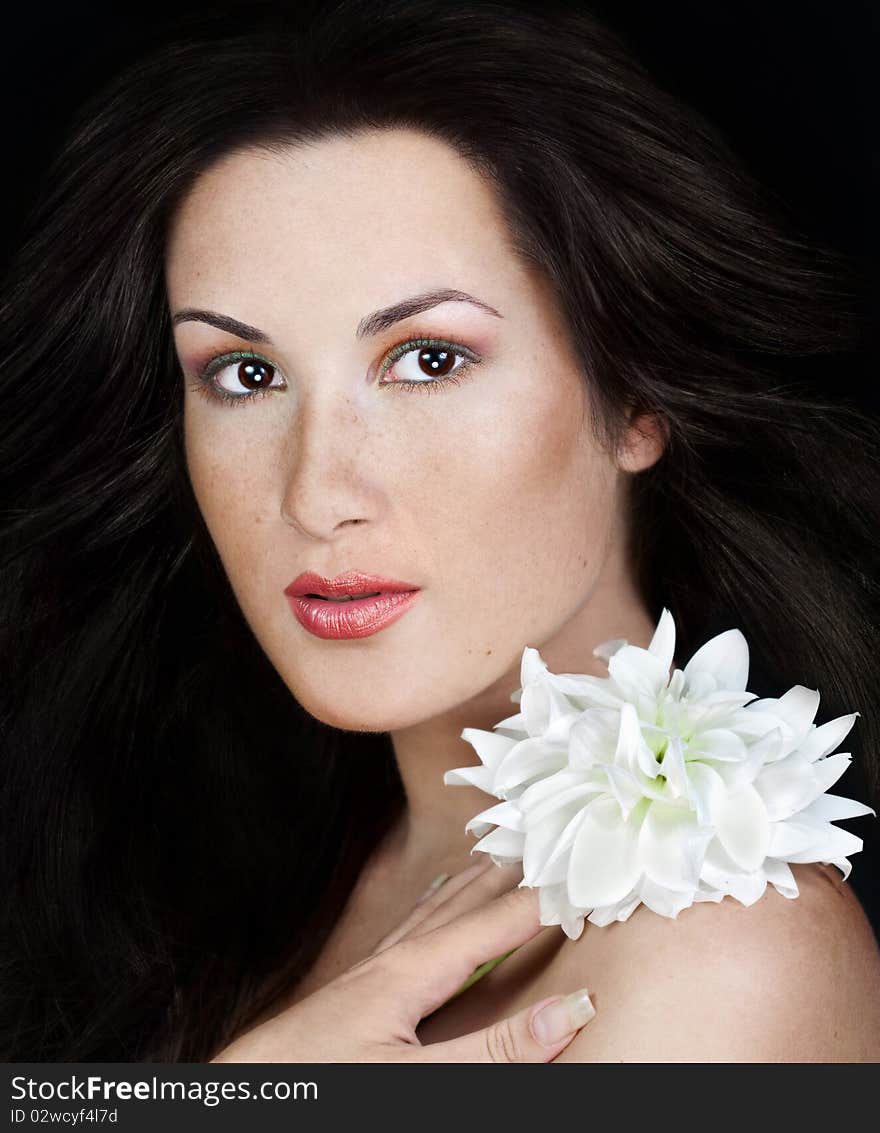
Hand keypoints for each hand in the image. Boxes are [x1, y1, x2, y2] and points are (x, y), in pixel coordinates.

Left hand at [211, 860, 595, 1061]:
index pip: (500, 923)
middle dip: (513, 872)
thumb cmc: (324, 1082)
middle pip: (469, 900)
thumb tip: (573, 1009)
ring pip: (440, 907)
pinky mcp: (361, 984)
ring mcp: (376, 966)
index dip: (548, 899)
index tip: (593, 872)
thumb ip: (495, 1049)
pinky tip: (439, 898)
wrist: (248, 1090)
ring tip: (505, 853)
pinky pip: (415, 924)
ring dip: (478, 880)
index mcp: (414, 969)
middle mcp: (396, 956)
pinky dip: (442, 902)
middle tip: (555, 839)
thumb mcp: (416, 1078)